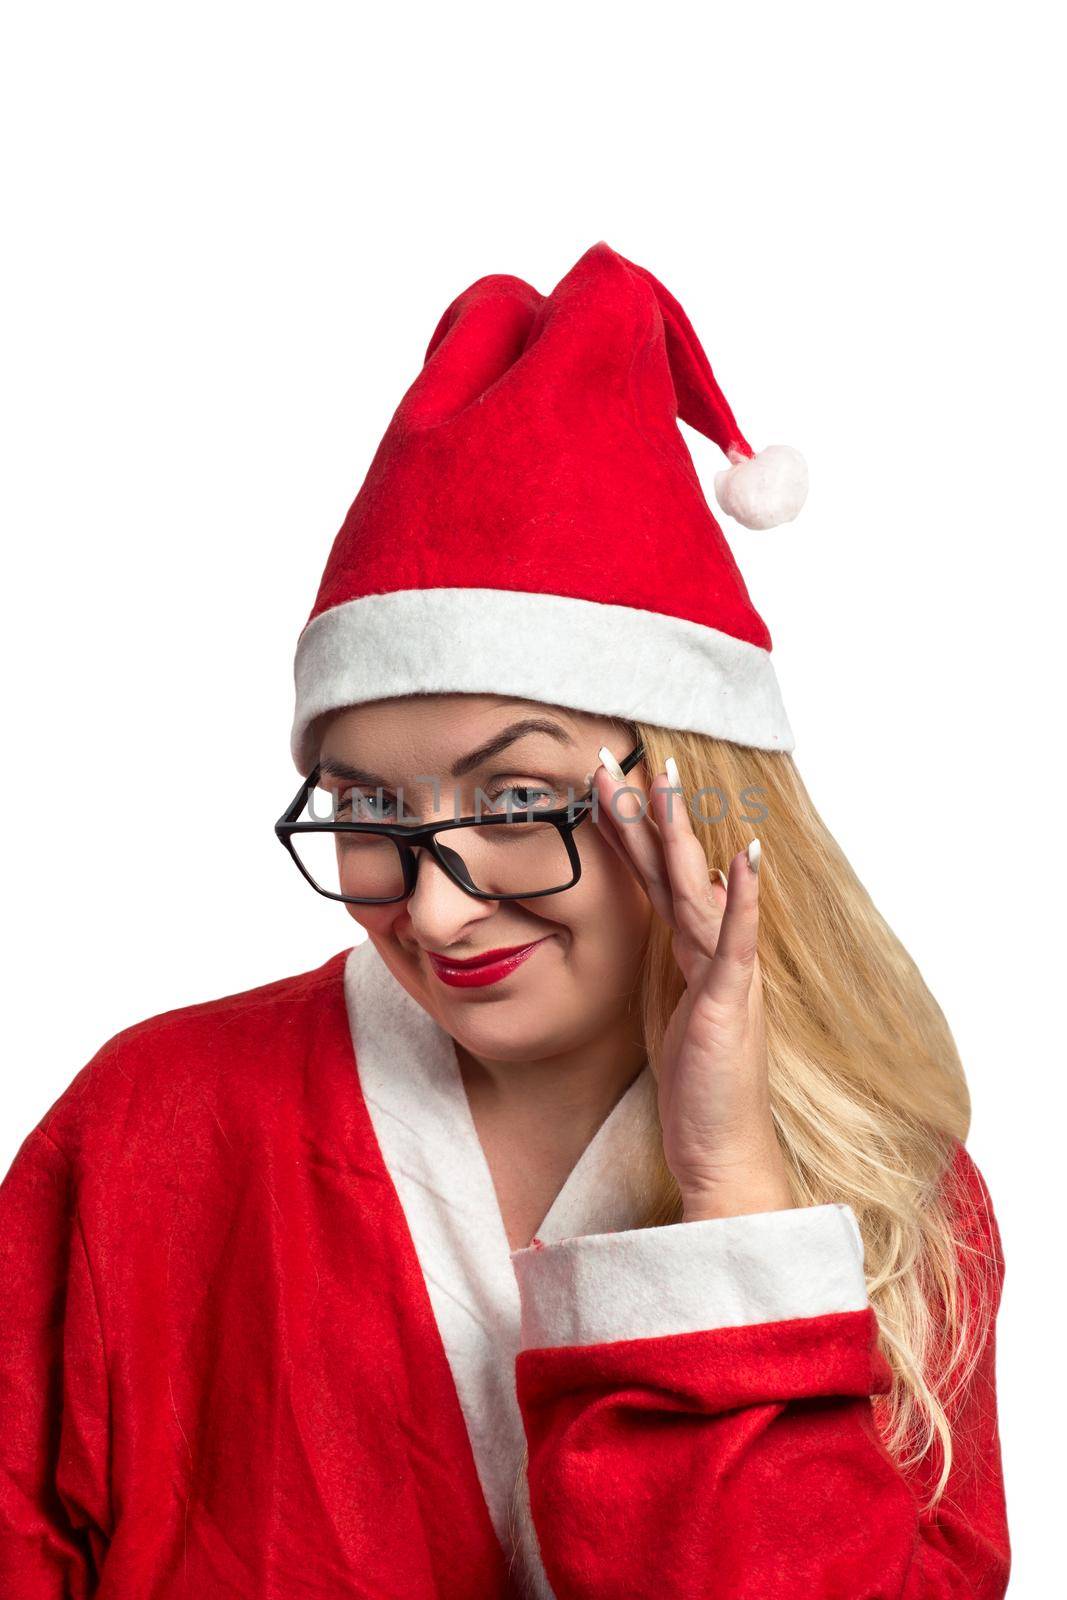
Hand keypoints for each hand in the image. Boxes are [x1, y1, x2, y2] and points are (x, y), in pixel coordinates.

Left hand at [591, 750, 793, 1220]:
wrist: (728, 1155)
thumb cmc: (702, 1092)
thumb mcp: (675, 1018)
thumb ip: (674, 970)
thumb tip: (660, 933)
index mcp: (692, 954)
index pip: (657, 879)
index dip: (631, 832)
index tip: (605, 785)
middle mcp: (711, 952)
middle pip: (675, 868)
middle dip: (648, 812)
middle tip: (622, 756)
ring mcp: (726, 973)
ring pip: (698, 889)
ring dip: (682, 833)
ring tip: (667, 782)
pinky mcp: (731, 1003)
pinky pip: (736, 942)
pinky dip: (742, 899)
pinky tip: (744, 858)